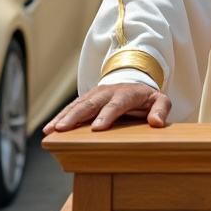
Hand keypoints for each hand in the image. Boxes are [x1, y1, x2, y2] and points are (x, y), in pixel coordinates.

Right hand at [42, 84, 171, 133]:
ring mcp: (95, 95)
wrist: (134, 80)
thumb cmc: (146, 97)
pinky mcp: (86, 99)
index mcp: (127, 93)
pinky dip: (60, 116)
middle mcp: (108, 92)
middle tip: (63, 128)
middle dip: (77, 116)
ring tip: (52, 129)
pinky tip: (49, 128)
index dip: (107, 115)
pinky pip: (72, 107)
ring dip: (64, 116)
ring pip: (78, 105)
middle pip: (91, 104)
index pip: (117, 104)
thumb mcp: (160, 100)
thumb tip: (156, 123)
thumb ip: (161, 110)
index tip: (97, 128)